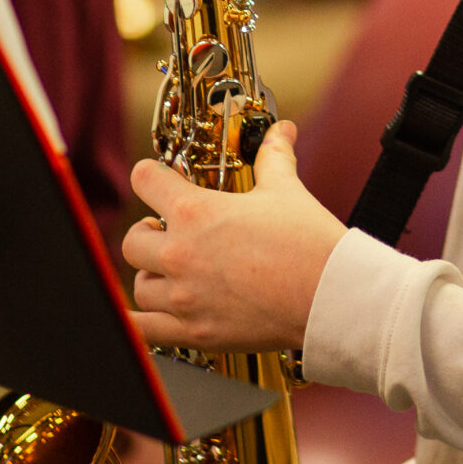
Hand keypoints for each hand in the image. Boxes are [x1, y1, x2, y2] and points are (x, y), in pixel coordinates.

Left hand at [123, 122, 345, 351]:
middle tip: (166, 231)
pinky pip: (144, 331)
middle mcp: (180, 254)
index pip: (145, 181)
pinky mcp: (195, 332)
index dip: (150, 175)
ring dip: (152, 275)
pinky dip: (139, 324)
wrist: (328, 296)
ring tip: (172, 272)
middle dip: (148, 232)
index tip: (156, 179)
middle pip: (133, 240)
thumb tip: (282, 130)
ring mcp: (184, 298)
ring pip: (140, 286)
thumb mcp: (286, 189)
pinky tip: (144, 317)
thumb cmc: (307, 241)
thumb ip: (274, 156)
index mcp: (196, 211)